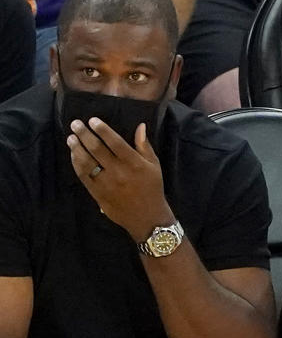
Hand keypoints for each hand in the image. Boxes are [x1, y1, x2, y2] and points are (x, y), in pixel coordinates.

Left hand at [66, 118, 173, 239]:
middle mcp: (119, 172)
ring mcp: (106, 183)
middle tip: (75, 124)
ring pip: (86, 162)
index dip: (102, 130)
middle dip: (84, 134)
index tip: (92, 120)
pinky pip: (83, 175)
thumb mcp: (154, 166)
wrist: (147, 217)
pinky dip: (76, 163)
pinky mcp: (97, 193)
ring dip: (76, 148)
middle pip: (97, 149)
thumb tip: (140, 126)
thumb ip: (145, 146)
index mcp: (134, 164)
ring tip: (71, 138)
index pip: (115, 142)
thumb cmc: (152, 188)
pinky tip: (74, 154)